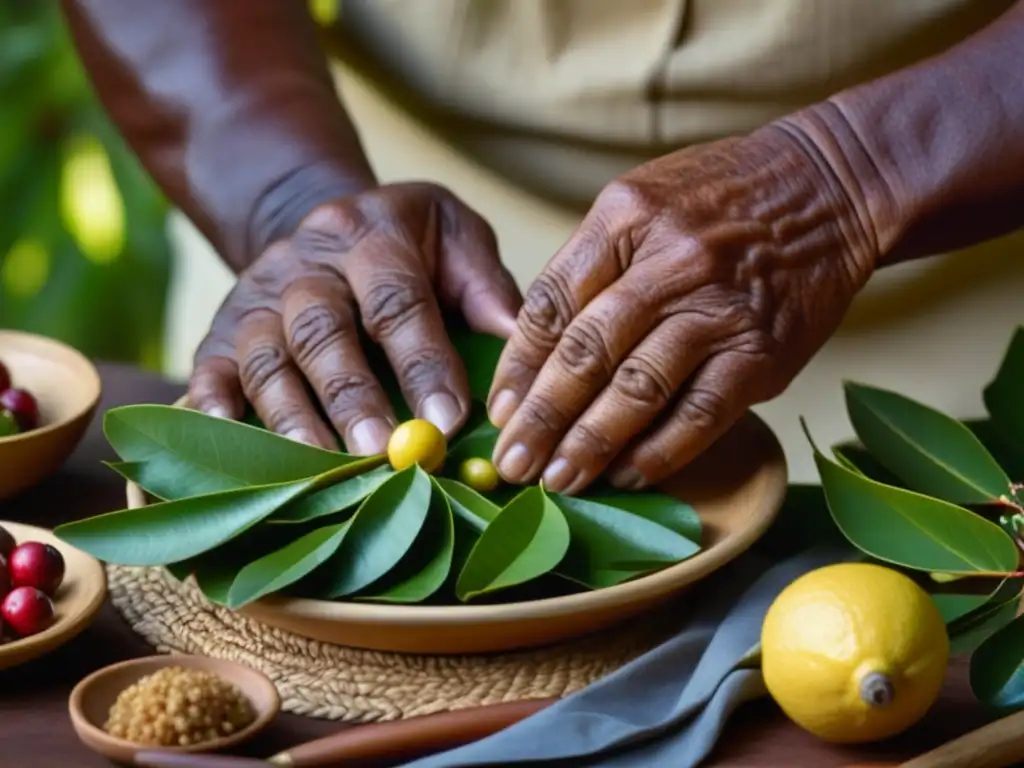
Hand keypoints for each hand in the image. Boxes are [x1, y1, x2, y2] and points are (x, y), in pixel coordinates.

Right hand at [188, 182, 521, 453]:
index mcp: (371, 235)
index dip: (421, 361)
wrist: (325, 222)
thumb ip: (487, 286)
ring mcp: (257, 297)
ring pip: (265, 357)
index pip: (397, 299)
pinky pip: (209, 368)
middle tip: (379, 452)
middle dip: (351, 395)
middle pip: (321, 331)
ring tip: (321, 468)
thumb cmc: (409, 244)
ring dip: (292, 416)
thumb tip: (519, 348)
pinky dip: (214, 407)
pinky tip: (233, 440)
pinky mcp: (220, 329)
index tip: (447, 421)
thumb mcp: (455, 236)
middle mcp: (306, 264)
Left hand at [487, 126, 878, 494]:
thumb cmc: (722, 197)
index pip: (552, 304)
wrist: (830, 188)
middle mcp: (669, 262)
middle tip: (513, 462)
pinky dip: (660, 452)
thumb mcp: (641, 201)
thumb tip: (537, 350)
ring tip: (559, 480)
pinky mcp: (762, 352)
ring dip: (591, 444)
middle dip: (541, 418)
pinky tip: (627, 474)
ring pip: (637, 390)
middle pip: (586, 353)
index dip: (518, 366)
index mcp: (624, 219)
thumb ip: (590, 266)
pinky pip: (699, 414)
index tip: (499, 410)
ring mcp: (718, 310)